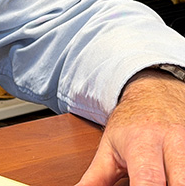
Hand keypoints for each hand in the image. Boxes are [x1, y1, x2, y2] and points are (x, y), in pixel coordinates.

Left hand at [76, 68, 184, 185]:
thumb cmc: (130, 124)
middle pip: (180, 182)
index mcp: (142, 143)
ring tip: (162, 183)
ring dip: (179, 183)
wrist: (153, 94)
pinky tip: (173, 179)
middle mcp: (172, 143)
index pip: (148, 179)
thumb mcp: (109, 147)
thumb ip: (95, 177)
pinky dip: (183, 179)